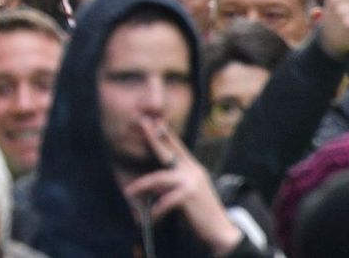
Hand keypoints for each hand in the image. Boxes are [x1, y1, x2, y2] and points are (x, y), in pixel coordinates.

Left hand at [121, 118, 244, 255]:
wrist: (220, 230)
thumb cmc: (201, 211)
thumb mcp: (190, 189)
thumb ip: (177, 179)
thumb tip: (157, 178)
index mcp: (192, 167)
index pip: (177, 146)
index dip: (165, 133)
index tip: (153, 119)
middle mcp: (193, 170)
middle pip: (168, 151)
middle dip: (152, 137)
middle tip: (141, 123)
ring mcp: (191, 181)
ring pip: (159, 178)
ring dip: (141, 186)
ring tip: (128, 192)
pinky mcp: (189, 195)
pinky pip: (165, 201)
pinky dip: (156, 210)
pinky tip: (149, 218)